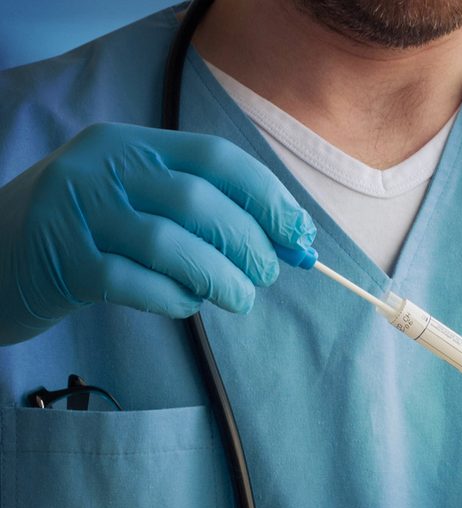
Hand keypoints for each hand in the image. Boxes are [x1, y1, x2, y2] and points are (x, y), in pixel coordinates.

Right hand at [0, 122, 315, 344]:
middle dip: (249, 244)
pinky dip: (174, 299)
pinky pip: (133, 282)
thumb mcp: (134, 202)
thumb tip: (287, 240)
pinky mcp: (59, 262)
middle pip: (200, 202)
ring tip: (239, 299)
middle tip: (265, 276)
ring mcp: (74, 211)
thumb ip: (202, 212)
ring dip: (220, 278)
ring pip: (171, 244)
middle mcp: (100, 166)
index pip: (216, 158)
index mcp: (129, 144)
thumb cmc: (82, 236)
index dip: (268, 197)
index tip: (298, 235)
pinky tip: (186, 306)